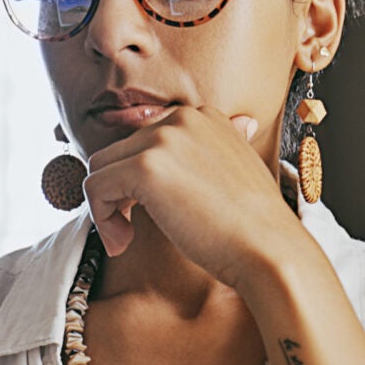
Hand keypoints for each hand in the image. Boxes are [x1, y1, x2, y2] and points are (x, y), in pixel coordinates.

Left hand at [80, 105, 313, 287]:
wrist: (268, 248)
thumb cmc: (254, 222)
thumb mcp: (238, 168)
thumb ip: (220, 147)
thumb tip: (239, 124)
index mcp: (202, 116)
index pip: (144, 139)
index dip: (138, 177)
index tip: (149, 208)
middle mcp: (181, 118)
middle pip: (119, 152)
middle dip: (119, 192)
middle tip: (132, 227)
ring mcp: (162, 140)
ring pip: (101, 167)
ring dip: (106, 206)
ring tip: (124, 237)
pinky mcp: (145, 168)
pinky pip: (95, 187)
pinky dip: (101, 218)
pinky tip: (123, 242)